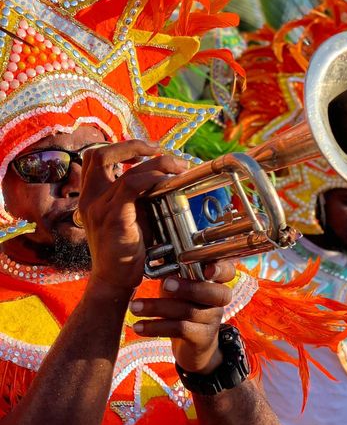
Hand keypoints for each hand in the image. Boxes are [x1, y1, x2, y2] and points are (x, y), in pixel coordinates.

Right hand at [78, 140, 187, 290]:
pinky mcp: (112, 218)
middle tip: (158, 149)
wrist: (114, 280)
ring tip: (179, 166)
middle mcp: (89, 198)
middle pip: (99, 154)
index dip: (120, 147)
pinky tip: (168, 182)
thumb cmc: (126, 249)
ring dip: (157, 163)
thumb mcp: (129, 215)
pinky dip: (152, 179)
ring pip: (127, 170)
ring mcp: (98, 207)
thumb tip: (162, 174)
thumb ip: (137, 194)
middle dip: (133, 145)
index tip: (146, 151)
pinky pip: (131, 186)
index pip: (95, 157)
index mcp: (91, 195)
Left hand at [129, 260, 235, 372]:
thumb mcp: (178, 287)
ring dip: (157, 308)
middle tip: (164, 284)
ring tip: (135, 307)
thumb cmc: (183, 306)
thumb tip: (151, 252)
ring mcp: (212, 320)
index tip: (207, 268)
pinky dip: (156, 327)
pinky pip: (180, 329)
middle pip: (212, 293)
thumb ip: (172, 272)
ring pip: (188, 311)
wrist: (193, 346)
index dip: (220, 269)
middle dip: (188, 287)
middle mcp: (218, 300)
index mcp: (214, 282)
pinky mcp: (201, 338)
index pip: (227, 271)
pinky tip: (138, 327)